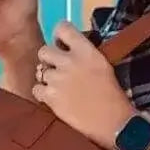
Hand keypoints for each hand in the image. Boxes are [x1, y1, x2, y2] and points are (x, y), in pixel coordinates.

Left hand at [33, 21, 134, 149]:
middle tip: (58, 69)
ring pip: (39, 71)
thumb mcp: (102, 64)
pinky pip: (36, 89)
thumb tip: (67, 48)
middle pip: (44, 50)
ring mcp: (58, 79)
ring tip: (59, 88)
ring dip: (47, 78)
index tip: (61, 44)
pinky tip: (54, 99)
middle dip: (49, 59)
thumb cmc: (112, 94)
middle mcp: (69, 61)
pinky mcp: (50, 97)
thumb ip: (84, 53)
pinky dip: (43, 94)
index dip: (59, 36)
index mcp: (86, 50)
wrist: (112, 122)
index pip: (62, 28)